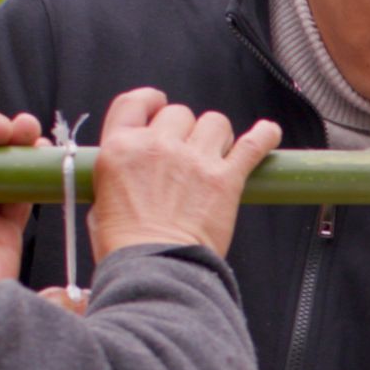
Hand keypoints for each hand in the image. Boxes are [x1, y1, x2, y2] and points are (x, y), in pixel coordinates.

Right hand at [89, 86, 283, 260]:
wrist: (155, 268)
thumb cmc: (126, 247)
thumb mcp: (100, 203)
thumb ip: (116, 176)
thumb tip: (126, 173)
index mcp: (121, 148)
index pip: (135, 102)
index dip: (150, 101)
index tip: (158, 106)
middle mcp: (158, 146)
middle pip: (179, 113)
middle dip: (184, 129)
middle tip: (187, 152)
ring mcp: (194, 159)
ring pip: (214, 122)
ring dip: (216, 135)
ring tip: (216, 153)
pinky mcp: (225, 178)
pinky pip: (252, 144)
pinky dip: (264, 136)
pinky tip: (269, 133)